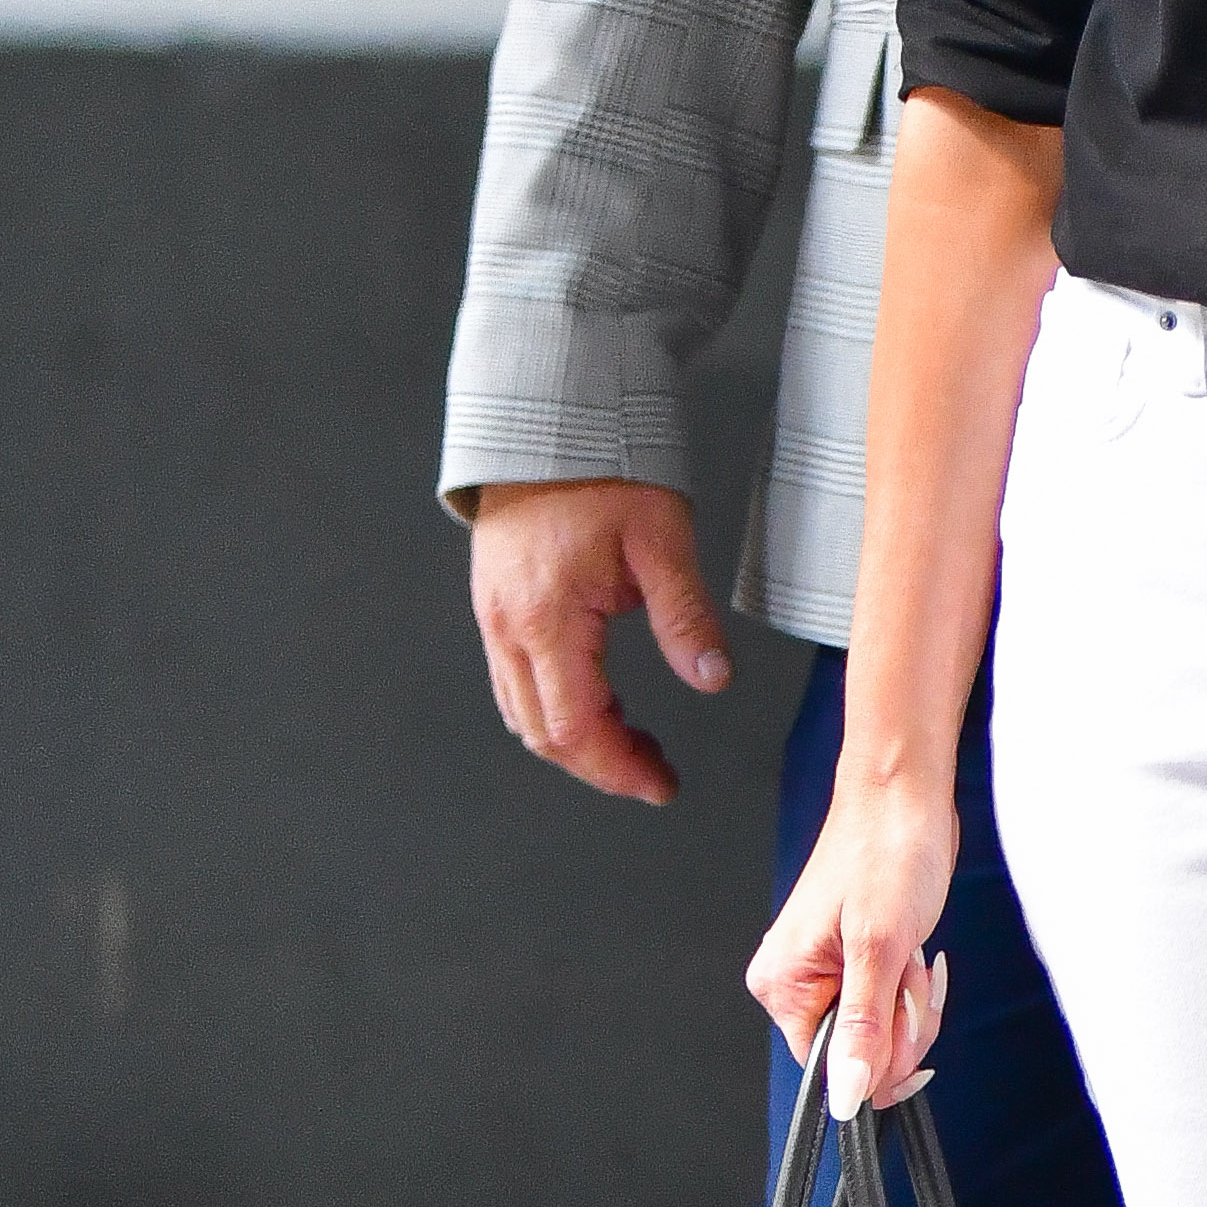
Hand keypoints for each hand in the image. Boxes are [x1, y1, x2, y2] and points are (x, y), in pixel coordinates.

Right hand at [473, 480, 731, 804]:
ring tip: (637, 741)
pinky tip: (605, 701)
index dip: (617, 766)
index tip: (660, 785)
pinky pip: (518, 681)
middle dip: (600, 764)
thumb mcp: (663, 539)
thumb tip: (712, 679)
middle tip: (656, 772)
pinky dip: (558, 707)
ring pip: (524, 713)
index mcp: (546, 618)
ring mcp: (495, 620)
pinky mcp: (497, 608)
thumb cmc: (605, 468)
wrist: (549, 421)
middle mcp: (507, 628)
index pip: (574, 725)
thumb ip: (686, 616)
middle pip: (542, 733)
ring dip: (577, 740)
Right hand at [750, 773, 957, 1111]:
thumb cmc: (886, 850)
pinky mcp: (859, 958)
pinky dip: (914, 982)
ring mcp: (829, 970)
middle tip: (909, 966)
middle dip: (902, 1019)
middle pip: (859, 1051)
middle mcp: (797, 982)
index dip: (877, 1057)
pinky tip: (917, 948)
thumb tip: (847, 1098)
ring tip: (912, 948)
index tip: (905, 1018)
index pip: (827, 1068)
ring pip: (883, 1028)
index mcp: (784, 985)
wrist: (906, 794)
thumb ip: (864, 1028)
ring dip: (913, 997)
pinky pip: (892, 1000)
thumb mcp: (880, 947)